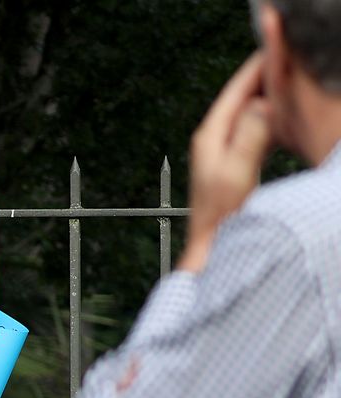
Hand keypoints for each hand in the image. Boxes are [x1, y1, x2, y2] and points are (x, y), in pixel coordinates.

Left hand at [180, 54, 273, 271]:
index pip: (234, 92)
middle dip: (262, 80)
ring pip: (247, 115)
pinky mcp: (230, 163)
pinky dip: (268, 120)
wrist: (210, 246)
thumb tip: (260, 105)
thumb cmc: (220, 215)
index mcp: (210, 136)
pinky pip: (252, 132)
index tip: (273, 50)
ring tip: (288, 84)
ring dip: (266, 99)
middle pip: (240, 100)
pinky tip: (283, 120)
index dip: (254, 70)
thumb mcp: (237, 171)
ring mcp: (220, 152)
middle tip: (286, 62)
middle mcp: (212, 140)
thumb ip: (249, 137)